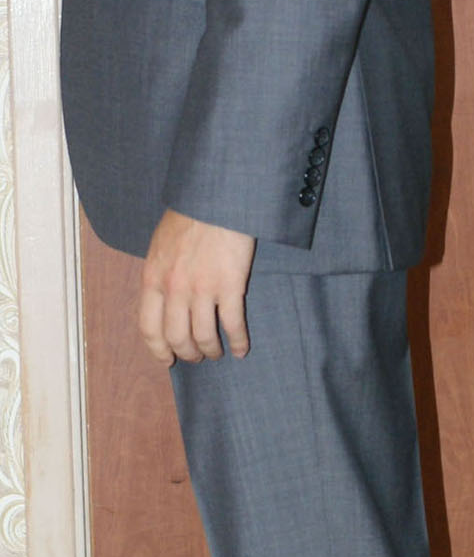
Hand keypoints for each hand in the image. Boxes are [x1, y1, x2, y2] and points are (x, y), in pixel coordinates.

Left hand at [139, 210, 255, 364]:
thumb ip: (158, 273)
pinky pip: (232, 324)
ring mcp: (202, 289)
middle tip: (196, 356)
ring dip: (211, 350)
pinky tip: (241, 349)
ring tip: (217, 353)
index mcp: (153, 278)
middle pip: (177, 337)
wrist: (216, 197)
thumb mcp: (160, 245)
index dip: (158, 350)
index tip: (167, 359)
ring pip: (203, 337)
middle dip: (187, 353)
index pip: (149, 327)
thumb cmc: (190, 215)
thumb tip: (161, 297)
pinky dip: (237, 342)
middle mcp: (174, 288)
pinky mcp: (230, 286)